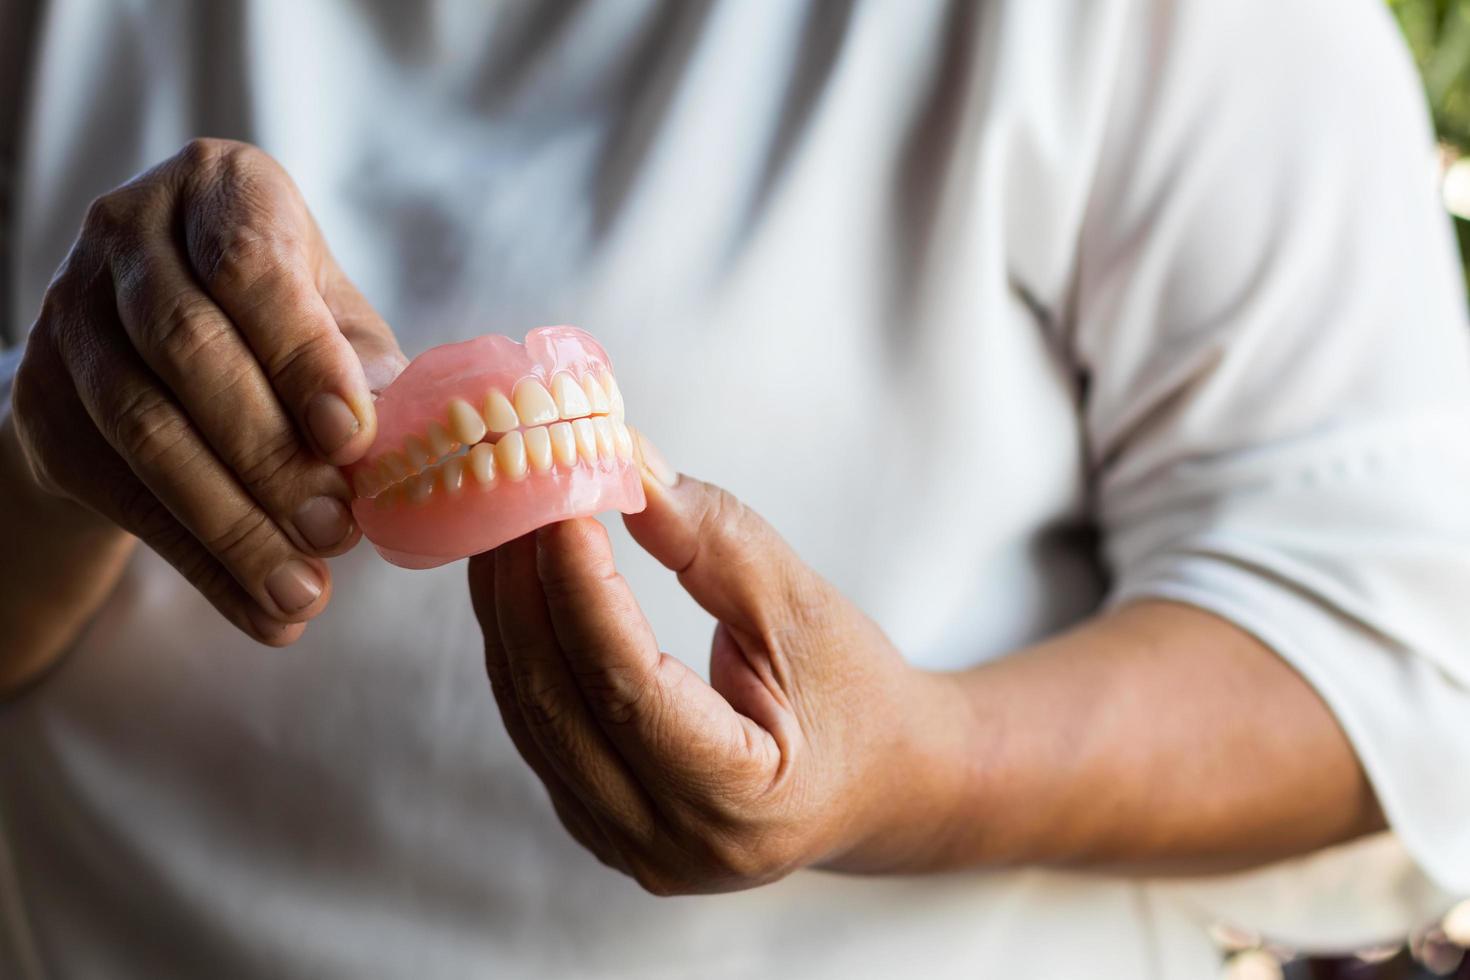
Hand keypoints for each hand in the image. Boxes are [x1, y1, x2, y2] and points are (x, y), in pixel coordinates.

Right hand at [10, 138, 405, 644]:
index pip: (248, 265)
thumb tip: (403, 444)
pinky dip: (200, 563)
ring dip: (233, 525)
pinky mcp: (42, 400)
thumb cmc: (279, 320)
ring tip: (305, 592)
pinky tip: (262, 612)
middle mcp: (127, 231)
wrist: (157, 345)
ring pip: (145, 429)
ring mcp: (69, 314)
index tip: (355, 440)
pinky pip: (121, 493)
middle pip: (189, 351)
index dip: (302, 357)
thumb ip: (366, 368)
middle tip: (337, 530)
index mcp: (219, 188)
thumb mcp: (336, 320)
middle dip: (270, 454)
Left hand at [469, 432, 971, 893]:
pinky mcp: (599, 825)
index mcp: (743, 801)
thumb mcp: (805, 608)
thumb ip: (716, 540)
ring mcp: (627, 847)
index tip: (559, 507)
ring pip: (531, 719)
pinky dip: (523, 651)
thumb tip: (626, 465)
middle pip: (559, 707)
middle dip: (524, 591)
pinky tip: (520, 585)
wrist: (880, 781)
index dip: (582, 593)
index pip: (630, 690)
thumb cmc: (856, 694)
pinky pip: (536, 731)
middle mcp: (672, 845)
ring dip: (507, 615)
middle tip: (514, 496)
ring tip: (507, 525)